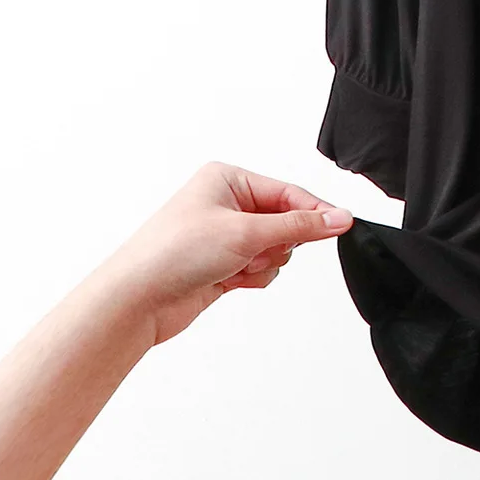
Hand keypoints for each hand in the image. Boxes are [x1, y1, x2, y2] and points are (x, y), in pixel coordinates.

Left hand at [92, 163, 352, 347]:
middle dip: (278, 243)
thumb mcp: (246, 232)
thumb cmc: (173, 254)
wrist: (136, 300)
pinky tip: (229, 280)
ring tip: (236, 267)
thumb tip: (339, 218)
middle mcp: (226, 203)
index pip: (289, 193)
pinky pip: (262, 268)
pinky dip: (254, 277)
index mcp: (227, 180)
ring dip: (264, 263)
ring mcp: (225, 235)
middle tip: (257, 251)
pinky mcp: (224, 263)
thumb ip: (299, 226)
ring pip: (276, 248)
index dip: (315, 212)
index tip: (342, 227)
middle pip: (285, 222)